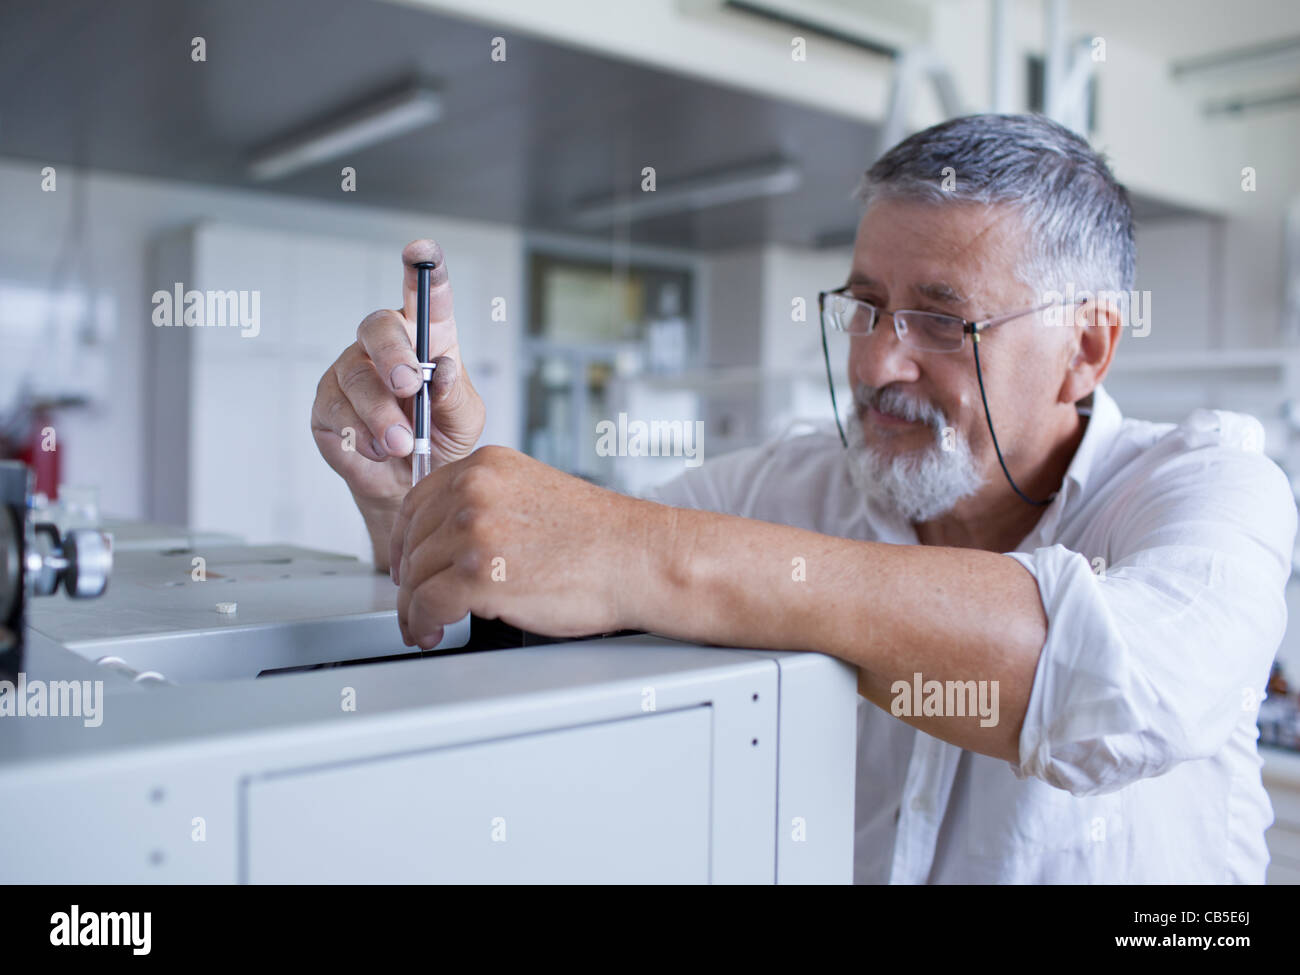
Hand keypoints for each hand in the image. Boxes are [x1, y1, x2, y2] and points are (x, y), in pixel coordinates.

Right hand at [311, 239, 485, 566]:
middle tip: (409, 385)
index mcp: (428, 339)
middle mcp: (385, 347)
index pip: (425, 296)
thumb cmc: (442, 442)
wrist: (411, 488)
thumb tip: (439, 371)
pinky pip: (337, 413)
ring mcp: (351, 373)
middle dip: (393, 353)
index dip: (423, 269)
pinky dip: (362, 436)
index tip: (421, 252)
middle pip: (377, 326)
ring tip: (403, 444)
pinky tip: (380, 450)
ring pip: (357, 379)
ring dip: (381, 414)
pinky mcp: (326, 406)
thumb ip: (453, 394)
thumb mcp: (463, 419)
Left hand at [389, 445, 665, 646]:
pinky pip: (427, 604)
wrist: (638, 558)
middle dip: (410, 577)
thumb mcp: (533, 494)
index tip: (407, 561)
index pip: (418, 500)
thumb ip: (488, 503)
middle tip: (416, 601)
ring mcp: (473, 531)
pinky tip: (432, 631)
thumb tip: (450, 537)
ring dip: (414, 607)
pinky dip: (422, 624)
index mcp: (487, 466)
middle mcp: (475, 491)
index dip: (406, 539)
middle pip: (413, 540)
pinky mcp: (476, 574)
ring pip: (415, 575)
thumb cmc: (600, 538)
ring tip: (425, 623)